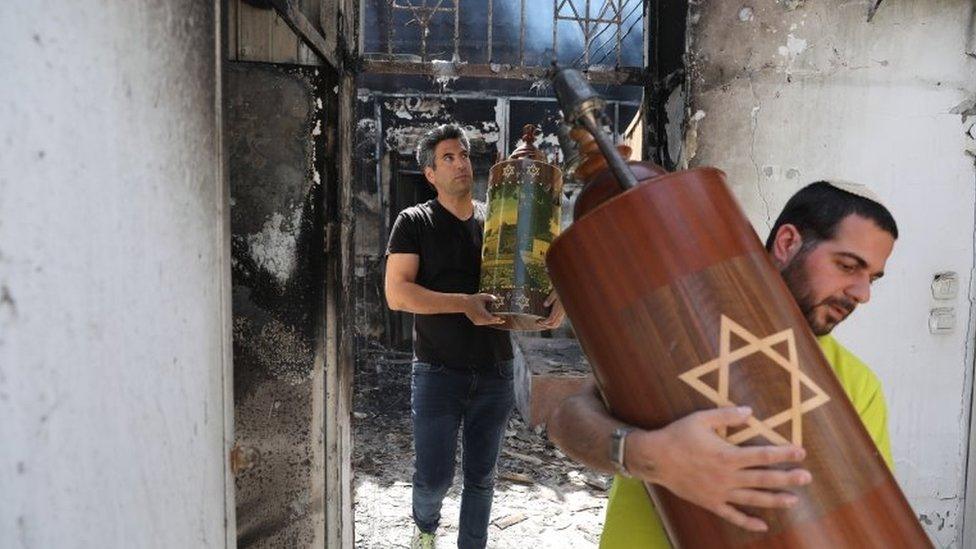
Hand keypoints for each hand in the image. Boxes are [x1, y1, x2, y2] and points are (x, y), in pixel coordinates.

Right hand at [463, 293, 504, 325]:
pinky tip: (492, 320)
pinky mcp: (476, 322)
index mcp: (480, 312)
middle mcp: (478, 318)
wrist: (464, 304)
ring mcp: (477, 321)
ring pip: (487, 323)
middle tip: (503, 320)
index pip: (490, 318)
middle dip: (496, 321)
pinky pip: (484, 323)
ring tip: (499, 321)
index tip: (501, 318)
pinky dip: (488, 322)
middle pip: (489, 321)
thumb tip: (496, 299)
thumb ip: (490, 297)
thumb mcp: (482, 296)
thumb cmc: (474, 299)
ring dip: (492, 322)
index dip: (496, 318)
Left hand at [537, 291, 564, 329]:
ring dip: (549, 325)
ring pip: (557, 323)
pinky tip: (548, 320)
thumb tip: (545, 305)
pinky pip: (559, 321)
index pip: (551, 319)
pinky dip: (553, 323)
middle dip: (545, 325)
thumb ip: (550, 299)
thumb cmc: (561, 290)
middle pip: (554, 323)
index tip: (539, 321)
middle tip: (538, 322)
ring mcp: (563, 313)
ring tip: (542, 322)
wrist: (569, 291)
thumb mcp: (555, 293)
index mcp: (558, 308)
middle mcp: (561, 312)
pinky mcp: (563, 313)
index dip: (544, 322)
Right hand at [627, 406, 810, 532]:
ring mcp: (719, 492)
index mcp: (727, 455)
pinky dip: (747, 521)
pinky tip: (762, 525)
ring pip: (753, 498)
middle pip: (763, 478)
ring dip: (774, 499)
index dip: (783, 454)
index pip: (762, 455)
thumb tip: (750, 411)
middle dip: (787, 478)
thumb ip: (727, 416)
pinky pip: (732, 515)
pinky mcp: (710, 502)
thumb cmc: (678, 435)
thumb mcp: (701, 419)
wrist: (655, 458)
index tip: (801, 452)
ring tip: (793, 500)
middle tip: (806, 478)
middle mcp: (727, 476)